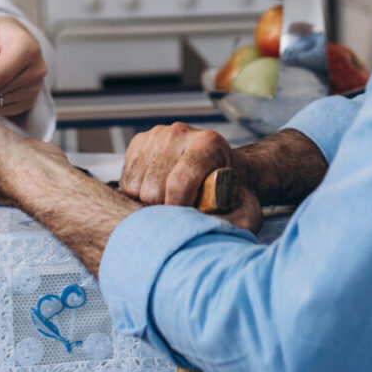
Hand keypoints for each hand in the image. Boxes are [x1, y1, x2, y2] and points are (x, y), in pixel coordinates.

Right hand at [120, 121, 261, 231]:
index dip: (176, 212)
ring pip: (135, 186)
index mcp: (208, 144)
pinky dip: (136, 193)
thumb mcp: (246, 212)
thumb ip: (236, 225)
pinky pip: (125, 179)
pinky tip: (157, 193)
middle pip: (152, 189)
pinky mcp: (140, 142)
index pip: (178, 184)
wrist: (226, 171)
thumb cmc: (233, 193)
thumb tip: (212, 238)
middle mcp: (180, 133)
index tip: (182, 222)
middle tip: (180, 212)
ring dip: (147, 203)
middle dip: (162, 210)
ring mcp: (157, 134)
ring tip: (170, 203)